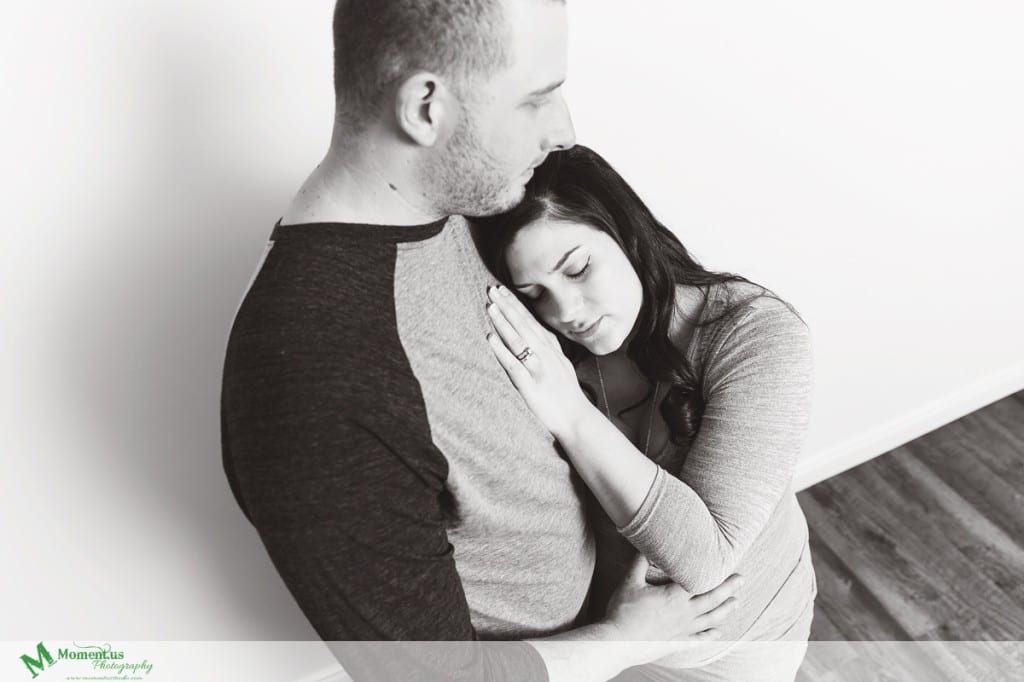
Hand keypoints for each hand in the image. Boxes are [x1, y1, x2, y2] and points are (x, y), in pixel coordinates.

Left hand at [486, 285, 591, 437]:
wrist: (577, 419)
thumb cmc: (566, 394)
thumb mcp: (562, 365)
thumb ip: (550, 348)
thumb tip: (538, 333)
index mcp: (552, 350)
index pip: (532, 322)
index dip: (517, 305)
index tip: (503, 290)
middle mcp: (546, 355)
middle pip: (524, 325)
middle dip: (507, 306)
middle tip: (492, 289)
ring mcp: (538, 369)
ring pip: (518, 341)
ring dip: (503, 322)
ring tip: (490, 306)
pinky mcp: (530, 386)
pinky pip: (513, 365)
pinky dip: (501, 351)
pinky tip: (490, 338)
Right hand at [603, 555, 741, 641]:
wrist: (617, 641)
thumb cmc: (623, 611)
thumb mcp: (629, 581)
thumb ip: (639, 562)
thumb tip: (645, 545)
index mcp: (675, 596)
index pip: (700, 581)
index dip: (714, 573)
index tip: (726, 563)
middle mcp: (684, 613)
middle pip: (712, 599)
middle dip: (728, 589)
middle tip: (741, 580)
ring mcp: (682, 629)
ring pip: (710, 619)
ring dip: (725, 610)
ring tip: (736, 603)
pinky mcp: (676, 641)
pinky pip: (698, 639)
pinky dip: (710, 635)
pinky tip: (718, 633)